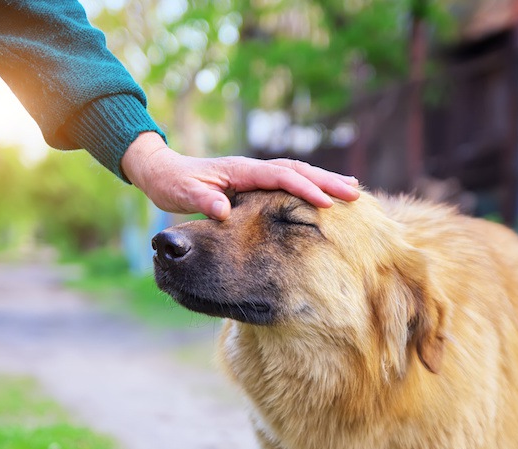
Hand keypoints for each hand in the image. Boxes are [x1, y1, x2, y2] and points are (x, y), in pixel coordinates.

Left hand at [121, 132, 359, 219]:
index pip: (280, 177)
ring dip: (323, 180)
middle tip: (355, 193)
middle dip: (326, 181)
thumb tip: (222, 210)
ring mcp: (254, 173)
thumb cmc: (172, 184)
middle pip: (297, 170)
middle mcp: (252, 168)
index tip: (327, 203)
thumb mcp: (183, 195)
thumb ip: (202, 202)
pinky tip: (323, 194)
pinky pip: (287, 181)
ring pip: (296, 173)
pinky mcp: (253, 181)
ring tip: (351, 190)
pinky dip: (308, 184)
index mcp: (240, 171)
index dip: (304, 188)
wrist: (162, 171)